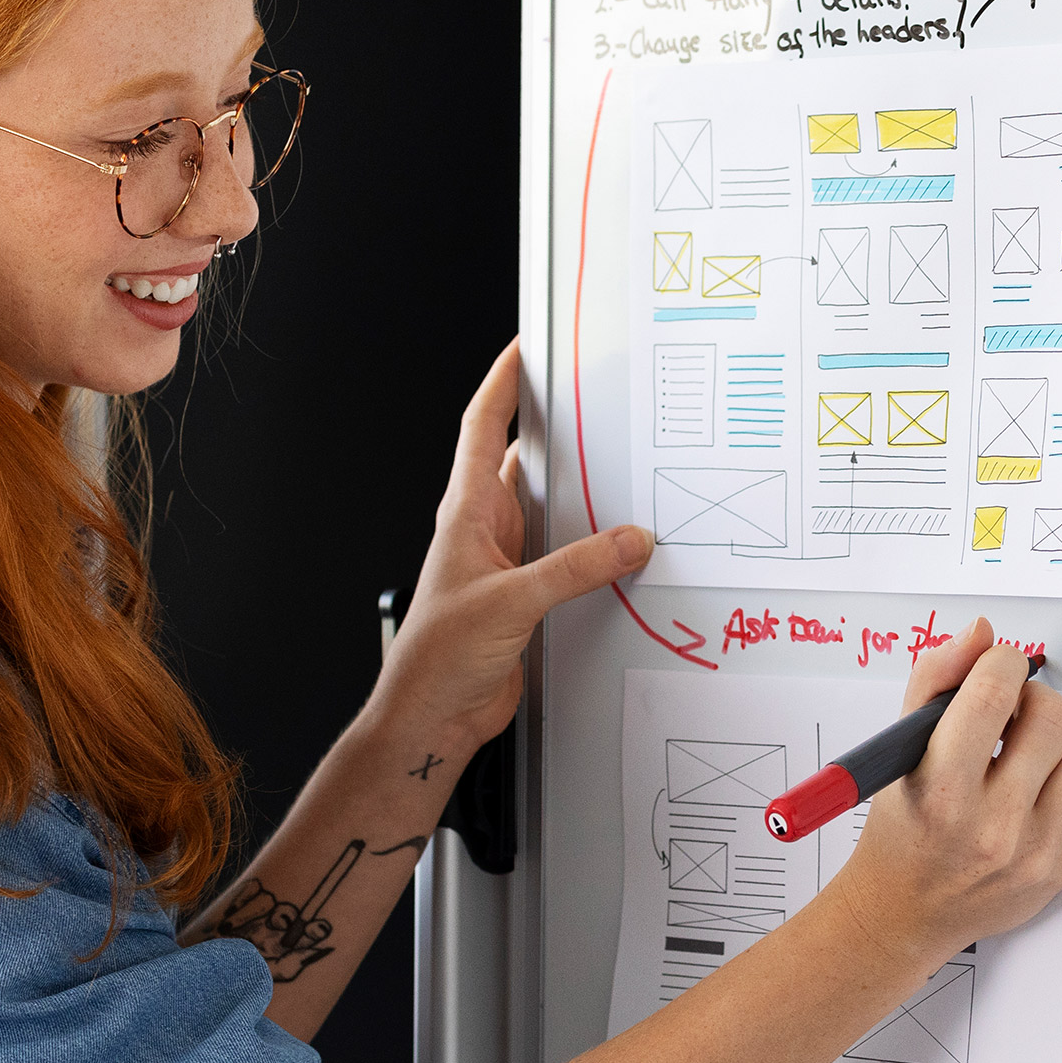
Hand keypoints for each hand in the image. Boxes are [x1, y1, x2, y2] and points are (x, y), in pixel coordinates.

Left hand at [376, 340, 652, 752]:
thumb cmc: (438, 657)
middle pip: (522, 459)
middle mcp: (485, 529)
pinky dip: (592, 546)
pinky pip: (565, 555)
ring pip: (549, 507)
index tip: (528, 347)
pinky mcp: (526, 595)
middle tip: (594, 398)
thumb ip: (576, 568)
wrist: (432, 716)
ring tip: (622, 465)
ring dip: (580, 492)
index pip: (483, 426)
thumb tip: (629, 539)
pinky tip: (621, 546)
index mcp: (467, 512)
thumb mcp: (513, 601)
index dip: (505, 382)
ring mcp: (506, 561)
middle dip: (556, 428)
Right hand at [828, 617, 1061, 968]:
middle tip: (1012, 714)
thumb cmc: (902, 825)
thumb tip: (981, 632)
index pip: (992, 695)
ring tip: (1034, 749)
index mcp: (940, 789)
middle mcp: (991, 825)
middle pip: (1052, 718)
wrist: (904, 912)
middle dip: (1033, 699)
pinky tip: (1048, 784)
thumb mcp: (896, 752)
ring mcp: (1034, 852)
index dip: (1000, 663)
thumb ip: (933, 681)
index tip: (994, 671)